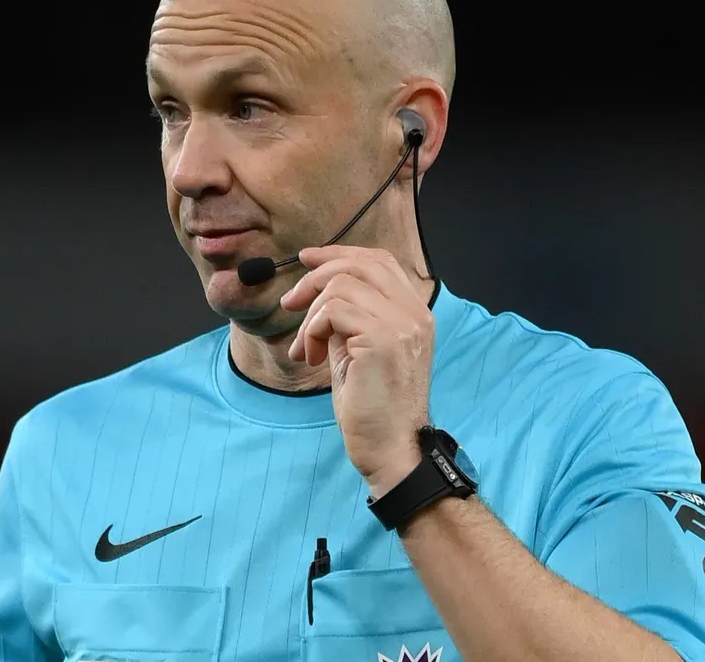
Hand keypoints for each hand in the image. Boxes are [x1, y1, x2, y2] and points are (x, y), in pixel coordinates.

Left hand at [281, 245, 432, 495]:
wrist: (391, 450)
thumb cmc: (373, 409)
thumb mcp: (358, 353)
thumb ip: (348, 320)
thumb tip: (316, 294)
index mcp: (415, 314)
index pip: (379, 261)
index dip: (340, 254)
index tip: (306, 260)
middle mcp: (415, 314)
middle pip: (361, 263)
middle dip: (316, 275)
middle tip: (290, 303)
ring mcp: (402, 325)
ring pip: (341, 285)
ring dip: (310, 315)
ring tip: (306, 347)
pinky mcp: (382, 340)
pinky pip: (333, 311)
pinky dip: (312, 329)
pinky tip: (312, 357)